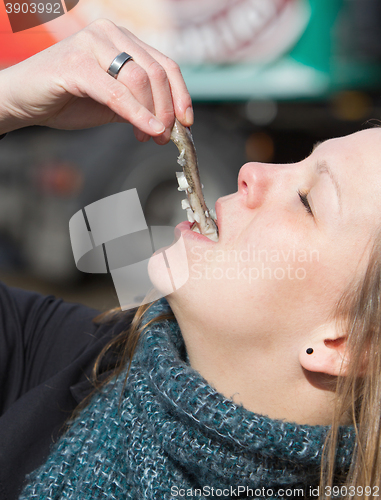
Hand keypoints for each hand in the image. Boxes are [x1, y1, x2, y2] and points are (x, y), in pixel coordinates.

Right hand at [0, 19, 192, 143]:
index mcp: (122, 40)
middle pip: (157, 73)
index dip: (181, 95)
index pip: (165, 64)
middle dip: (167, 110)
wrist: (23, 100)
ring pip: (140, 80)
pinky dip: (136, 114)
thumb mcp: (112, 104)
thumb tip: (169, 124)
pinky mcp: (76, 63)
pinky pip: (116, 92)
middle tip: (166, 137)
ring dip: (152, 114)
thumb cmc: (66, 100)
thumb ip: (139, 106)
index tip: (186, 122)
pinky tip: (147, 131)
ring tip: (150, 137)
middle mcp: (109, 34)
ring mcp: (92, 44)